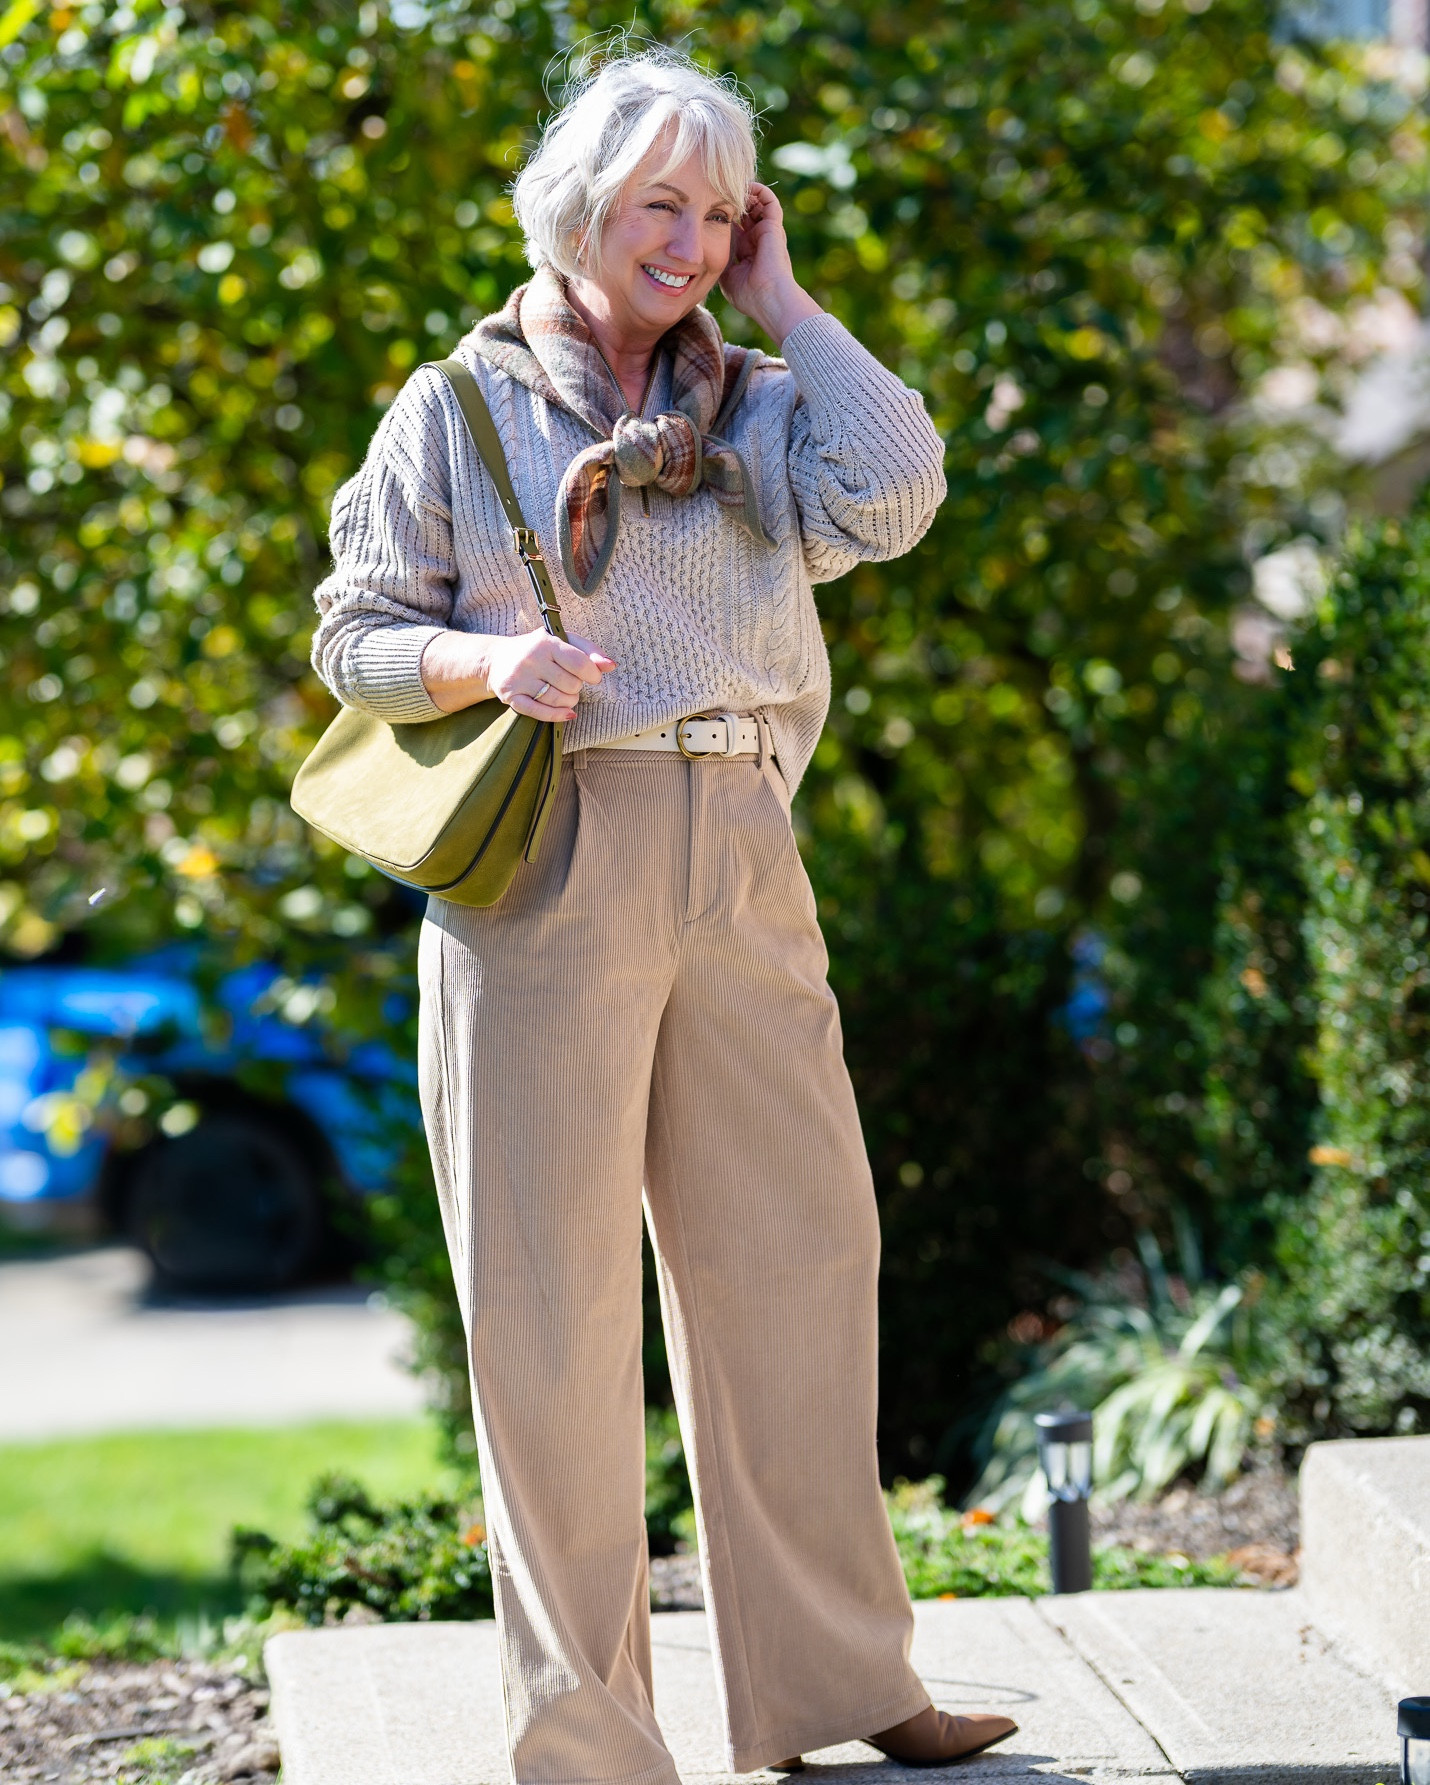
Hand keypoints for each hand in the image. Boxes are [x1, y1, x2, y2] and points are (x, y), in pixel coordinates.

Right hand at [421, 627, 614, 720]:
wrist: (495, 659)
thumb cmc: (536, 649)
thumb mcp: (561, 641)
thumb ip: (588, 650)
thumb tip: (611, 665)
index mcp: (545, 642)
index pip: (579, 663)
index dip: (593, 674)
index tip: (593, 677)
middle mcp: (530, 659)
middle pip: (570, 685)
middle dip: (577, 687)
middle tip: (570, 682)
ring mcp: (519, 679)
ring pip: (558, 700)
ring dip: (569, 701)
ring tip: (565, 694)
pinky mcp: (511, 697)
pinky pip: (540, 713)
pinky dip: (558, 715)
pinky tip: (567, 713)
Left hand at [719, 181, 823, 345]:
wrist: (769, 299)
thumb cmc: (749, 295)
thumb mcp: (727, 276)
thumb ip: (719, 259)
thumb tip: (705, 249)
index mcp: (748, 251)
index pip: (736, 227)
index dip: (724, 216)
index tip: (709, 206)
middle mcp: (758, 239)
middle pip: (746, 213)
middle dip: (733, 201)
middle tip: (717, 190)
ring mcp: (767, 232)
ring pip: (757, 204)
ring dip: (745, 193)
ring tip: (730, 184)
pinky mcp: (774, 226)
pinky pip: (769, 201)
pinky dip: (759, 190)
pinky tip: (745, 185)